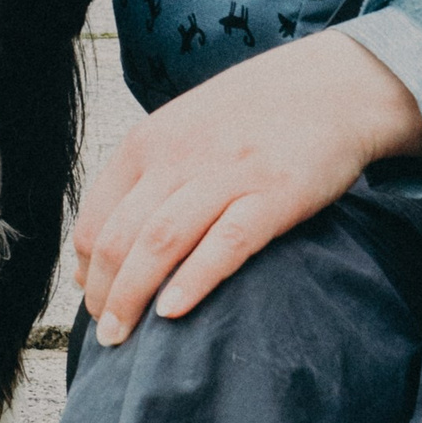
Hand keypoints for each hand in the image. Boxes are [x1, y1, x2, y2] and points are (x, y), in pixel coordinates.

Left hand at [74, 33, 421, 343]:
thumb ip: (147, 176)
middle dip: (103, 294)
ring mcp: (226, 174)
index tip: (93, 300)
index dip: (87, 269)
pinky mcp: (273, 194)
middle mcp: (178, 157)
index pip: (96, 218)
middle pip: (120, 237)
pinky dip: (192, 279)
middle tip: (106, 335)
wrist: (334, 85)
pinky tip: (172, 312)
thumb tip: (107, 243)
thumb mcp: (185, 128)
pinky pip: (224, 243)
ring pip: (159, 243)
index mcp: (148, 142)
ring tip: (122, 337)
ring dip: (132, 296)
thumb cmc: (255, 115)